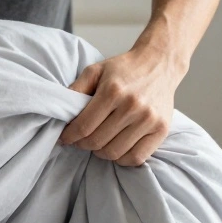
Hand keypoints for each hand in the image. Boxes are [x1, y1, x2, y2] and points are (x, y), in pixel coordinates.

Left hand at [58, 45, 183, 166]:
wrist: (160, 63)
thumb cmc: (124, 69)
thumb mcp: (95, 70)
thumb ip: (75, 89)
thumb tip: (60, 112)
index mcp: (113, 91)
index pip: (83, 127)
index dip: (69, 136)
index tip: (65, 138)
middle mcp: (132, 106)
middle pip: (97, 142)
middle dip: (82, 144)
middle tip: (80, 140)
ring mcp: (149, 119)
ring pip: (114, 153)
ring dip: (100, 152)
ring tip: (98, 142)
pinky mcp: (161, 129)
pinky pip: (136, 158)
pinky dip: (122, 159)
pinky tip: (116, 147)